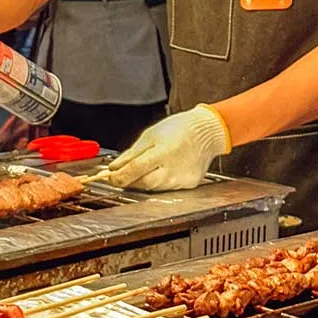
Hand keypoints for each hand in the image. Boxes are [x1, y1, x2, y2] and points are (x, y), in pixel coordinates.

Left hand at [107, 104, 230, 190]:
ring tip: (146, 168)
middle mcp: (174, 169)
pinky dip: (158, 182)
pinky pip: (166, 188)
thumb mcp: (151, 135)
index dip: (119, 176)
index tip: (109, 177)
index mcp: (163, 152)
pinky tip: (161, 170)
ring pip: (154, 188)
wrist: (207, 131)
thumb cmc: (180, 129)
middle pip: (144, 184)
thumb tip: (114, 167)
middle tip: (122, 176)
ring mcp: (182, 179)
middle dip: (130, 182)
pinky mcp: (188, 185)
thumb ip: (131, 154)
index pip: (135, 170)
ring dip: (144, 182)